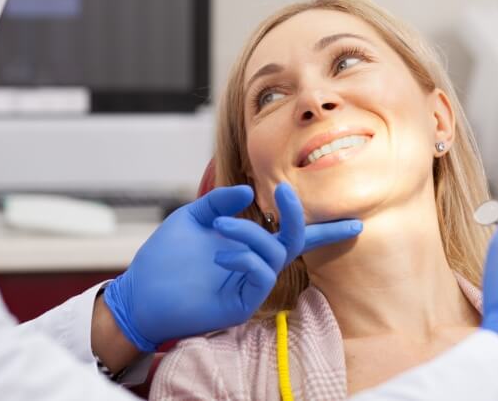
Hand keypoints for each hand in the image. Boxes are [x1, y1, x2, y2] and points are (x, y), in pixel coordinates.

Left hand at [103, 183, 361, 351]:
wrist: (141, 291)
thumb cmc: (165, 257)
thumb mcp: (193, 217)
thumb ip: (220, 201)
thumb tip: (249, 193)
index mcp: (248, 244)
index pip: (291, 235)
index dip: (324, 229)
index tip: (356, 222)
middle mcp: (255, 264)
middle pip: (295, 241)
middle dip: (297, 216)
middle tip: (286, 192)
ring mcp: (250, 285)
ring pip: (274, 254)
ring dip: (251, 234)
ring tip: (221, 227)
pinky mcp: (242, 304)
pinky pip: (261, 278)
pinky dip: (246, 259)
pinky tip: (221, 255)